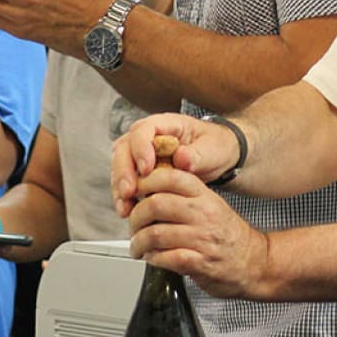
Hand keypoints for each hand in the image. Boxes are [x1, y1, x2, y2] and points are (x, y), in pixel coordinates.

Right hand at [111, 113, 242, 217]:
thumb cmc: (215, 147)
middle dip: (123, 172)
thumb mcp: (214, 149)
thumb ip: (198, 154)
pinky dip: (123, 197)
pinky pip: (125, 181)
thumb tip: (180, 157)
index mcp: (164, 124)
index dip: (140, 148)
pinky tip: (126, 211)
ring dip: (119, 188)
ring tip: (124, 208)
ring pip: (119, 166)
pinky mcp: (137, 170)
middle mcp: (145, 136)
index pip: (142, 130)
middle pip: (123, 149)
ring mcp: (139, 153)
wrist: (216, 158)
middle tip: (128, 192)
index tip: (146, 170)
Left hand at [128, 167, 269, 297]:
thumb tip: (142, 191)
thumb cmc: (225, 235)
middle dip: (135, 216)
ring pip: (155, 234)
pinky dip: (152, 259)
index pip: (169, 177)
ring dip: (138, 242)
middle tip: (132, 224)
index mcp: (204, 196)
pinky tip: (152, 258)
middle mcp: (204, 214)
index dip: (144, 182)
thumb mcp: (209, 205)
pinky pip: (166, 257)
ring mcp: (203, 239)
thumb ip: (181, 196)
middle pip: (155, 204)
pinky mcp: (201, 263)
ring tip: (138, 246)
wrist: (255, 264)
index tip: (133, 193)